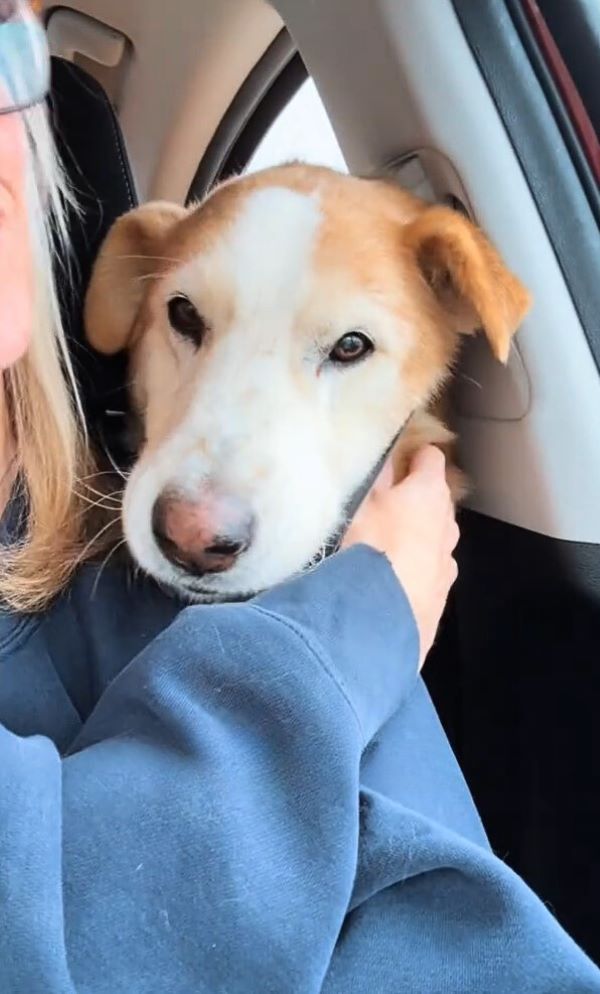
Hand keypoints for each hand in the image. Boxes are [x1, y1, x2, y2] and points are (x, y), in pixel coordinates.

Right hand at [342, 446, 458, 668]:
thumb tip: (384, 456)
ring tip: (388, 543)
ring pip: (436, 536)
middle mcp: (447, 524)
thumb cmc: (367, 549)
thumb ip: (374, 476)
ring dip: (419, 534)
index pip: (431, 459)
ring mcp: (447, 561)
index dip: (415, 455)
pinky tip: (394, 578)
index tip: (400, 457)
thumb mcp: (359, 502)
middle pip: (436, 499)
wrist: (378, 619)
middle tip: (385, 501)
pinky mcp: (442, 593)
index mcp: (429, 493)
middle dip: (416, 497)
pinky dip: (417, 568)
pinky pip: (430, 570)